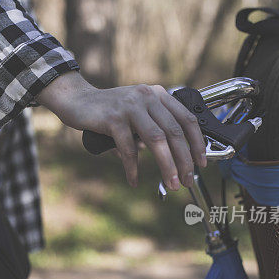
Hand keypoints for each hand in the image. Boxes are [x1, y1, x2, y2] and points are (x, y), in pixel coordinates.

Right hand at [35, 71, 206, 188]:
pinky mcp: (113, 118)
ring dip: (167, 165)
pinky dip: (132, 167)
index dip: (197, 143)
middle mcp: (147, 97)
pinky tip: (133, 180)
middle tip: (187, 180)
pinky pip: (129, 147)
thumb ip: (154, 127)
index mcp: (157, 95)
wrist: (76, 100)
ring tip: (171, 184)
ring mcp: (130, 106)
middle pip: (174, 132)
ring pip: (157, 140)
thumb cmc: (107, 110)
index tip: (201, 163)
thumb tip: (173, 156)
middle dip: (184, 160)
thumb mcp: (137, 112)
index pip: (187, 119)